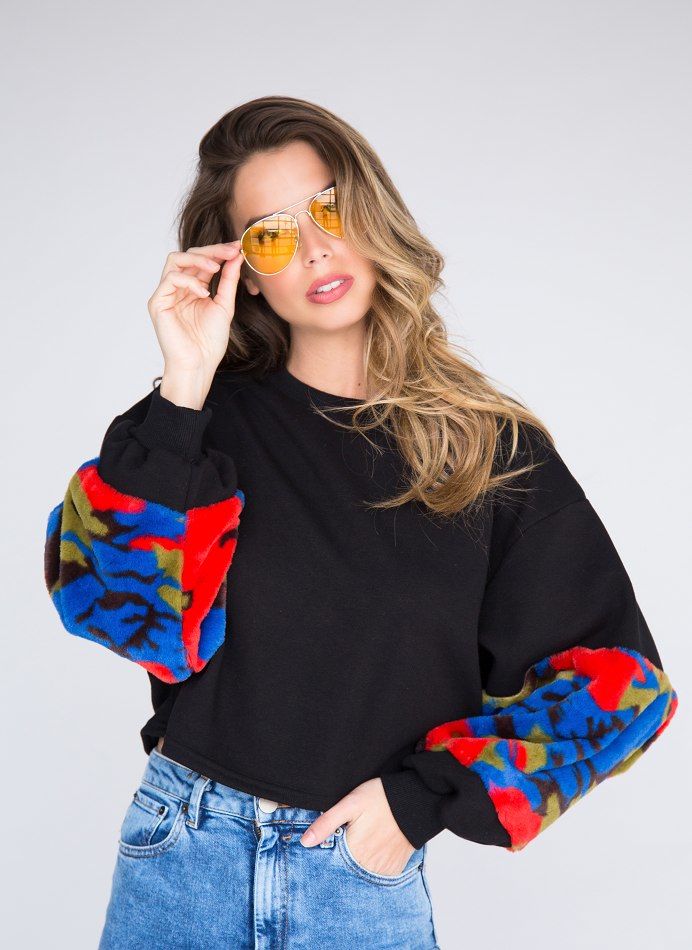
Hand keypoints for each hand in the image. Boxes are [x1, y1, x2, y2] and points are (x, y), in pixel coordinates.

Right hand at [147, 241, 243, 381]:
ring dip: (198, 259)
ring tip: (216, 267)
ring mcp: (165, 294)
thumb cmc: (209, 342)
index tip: (237, 247)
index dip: (218, 252)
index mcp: (192, 288)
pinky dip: (189, 281)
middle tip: (230, 250)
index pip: (201, 261)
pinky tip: (204, 294)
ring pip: (175, 260)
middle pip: (188, 255)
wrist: (199, 365)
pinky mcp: (157, 303)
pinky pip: (170, 279)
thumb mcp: (224, 305)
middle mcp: (177, 288)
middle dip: (211, 250)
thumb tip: (236, 256)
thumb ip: (228, 280)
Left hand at [300, 778, 414, 876]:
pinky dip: (369, 870)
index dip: (323, 860)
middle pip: (345, 873)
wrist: (415, 799)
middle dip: (337, 866)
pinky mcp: (394, 868)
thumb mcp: (350, 803)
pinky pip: (377, 877)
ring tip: (354, 849)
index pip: (330, 867)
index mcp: (354, 851)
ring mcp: (383, 869)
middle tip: (341, 845)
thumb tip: (305, 842)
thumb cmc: (381, 797)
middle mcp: (368, 865)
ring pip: (360, 877)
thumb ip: (326, 823)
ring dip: (353, 869)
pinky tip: (367, 855)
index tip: (319, 853)